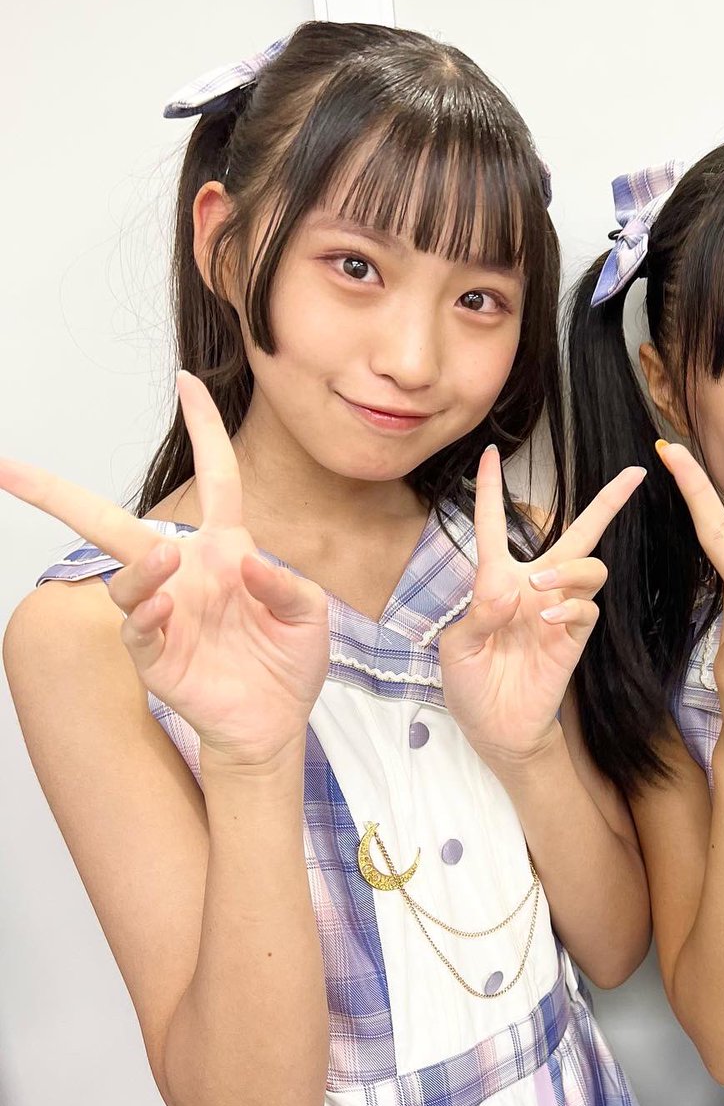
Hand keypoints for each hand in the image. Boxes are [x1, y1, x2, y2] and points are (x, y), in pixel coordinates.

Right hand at [0, 372, 327, 766]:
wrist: (277, 722)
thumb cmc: (290, 661)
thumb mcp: (311, 613)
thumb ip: (287, 584)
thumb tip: (245, 562)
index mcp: (227, 549)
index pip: (216, 477)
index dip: (204, 430)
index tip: (188, 383)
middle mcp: (187, 572)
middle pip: (117, 523)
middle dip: (60, 495)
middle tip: (8, 468)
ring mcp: (167, 612)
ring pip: (126, 575)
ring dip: (142, 564)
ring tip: (168, 557)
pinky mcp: (157, 654)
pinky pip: (137, 628)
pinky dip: (145, 615)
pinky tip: (160, 611)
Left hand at [437, 446, 645, 767]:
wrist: (496, 729)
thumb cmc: (471, 684)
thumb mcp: (457, 648)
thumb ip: (479, 615)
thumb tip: (514, 589)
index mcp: (496, 580)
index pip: (493, 526)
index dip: (489, 491)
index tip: (488, 454)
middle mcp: (534, 587)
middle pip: (579, 534)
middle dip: (608, 503)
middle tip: (634, 474)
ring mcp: (559, 611)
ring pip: (590, 566)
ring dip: (569, 570)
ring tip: (541, 588)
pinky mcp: (574, 638)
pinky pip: (588, 610)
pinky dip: (571, 608)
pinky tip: (547, 620)